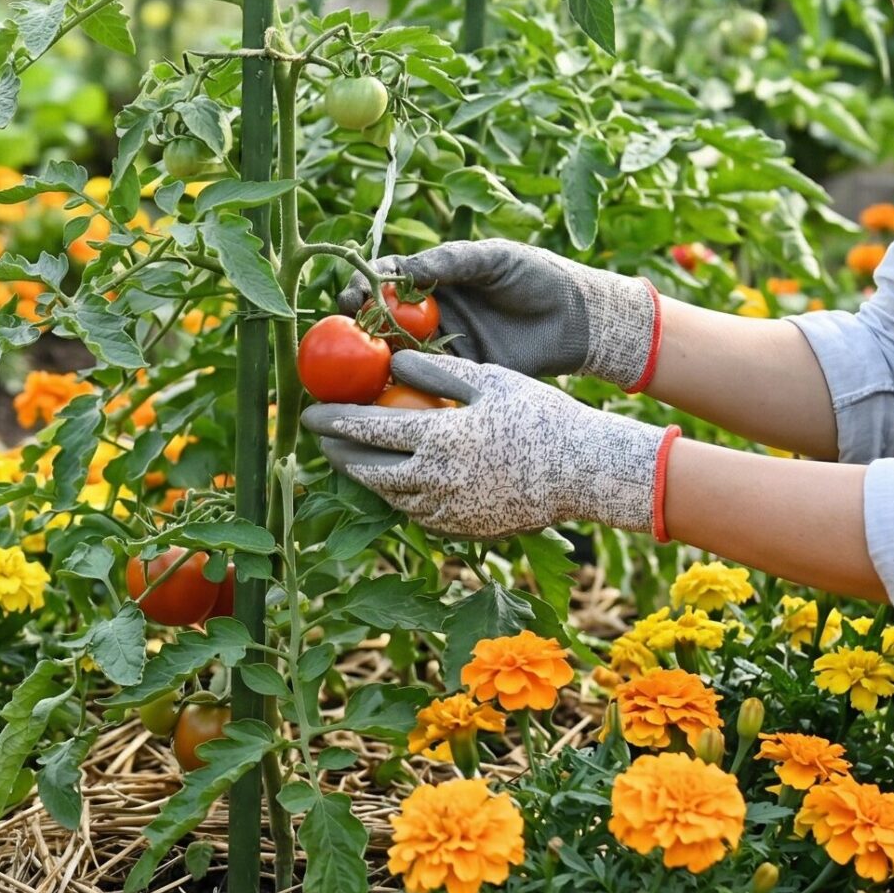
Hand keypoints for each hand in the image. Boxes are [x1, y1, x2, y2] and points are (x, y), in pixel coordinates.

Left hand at [301, 351, 680, 538]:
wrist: (584, 471)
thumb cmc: (540, 416)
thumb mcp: (490, 381)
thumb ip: (438, 374)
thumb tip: (392, 363)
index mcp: (439, 440)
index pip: (368, 431)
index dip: (334, 422)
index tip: (309, 414)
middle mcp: (435, 481)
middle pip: (369, 469)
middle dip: (339, 453)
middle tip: (321, 439)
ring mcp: (447, 511)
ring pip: (389, 496)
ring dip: (365, 477)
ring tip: (352, 458)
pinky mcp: (461, 529)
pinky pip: (417, 513)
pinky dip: (399, 495)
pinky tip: (397, 480)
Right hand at [338, 238, 660, 387]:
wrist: (578, 320)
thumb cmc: (538, 277)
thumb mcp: (494, 259)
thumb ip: (450, 261)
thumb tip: (402, 270)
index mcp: (434, 280)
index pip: (384, 281)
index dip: (361, 287)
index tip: (351, 296)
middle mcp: (430, 315)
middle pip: (379, 321)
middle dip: (355, 328)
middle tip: (345, 335)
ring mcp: (442, 347)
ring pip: (395, 355)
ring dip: (372, 363)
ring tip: (356, 369)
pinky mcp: (460, 376)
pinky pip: (425, 383)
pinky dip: (404, 389)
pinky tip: (388, 394)